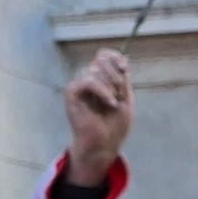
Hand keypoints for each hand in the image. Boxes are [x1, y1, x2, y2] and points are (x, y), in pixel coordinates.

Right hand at [65, 48, 133, 185]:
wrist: (105, 143)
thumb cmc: (115, 125)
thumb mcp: (126, 98)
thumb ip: (123, 78)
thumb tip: (124, 57)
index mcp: (102, 79)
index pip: (104, 55)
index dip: (115, 57)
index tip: (125, 68)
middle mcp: (89, 79)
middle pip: (101, 59)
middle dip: (116, 75)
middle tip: (120, 93)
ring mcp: (80, 85)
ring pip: (95, 70)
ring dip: (111, 87)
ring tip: (113, 104)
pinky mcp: (72, 92)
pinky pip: (88, 81)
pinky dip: (103, 92)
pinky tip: (110, 103)